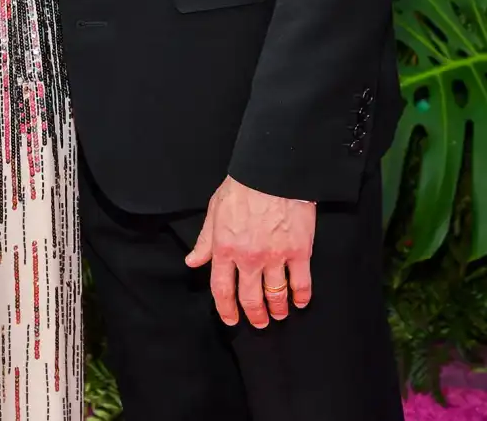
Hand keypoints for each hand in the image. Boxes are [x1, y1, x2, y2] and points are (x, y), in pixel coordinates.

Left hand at [185, 175, 315, 328]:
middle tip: (259, 322)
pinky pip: (301, 283)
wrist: (271, 171)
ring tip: (279, 314)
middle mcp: (249, 258)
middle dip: (255, 316)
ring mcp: (275, 256)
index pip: (222, 290)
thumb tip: (193, 261)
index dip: (226, 310)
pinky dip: (301, 297)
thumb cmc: (242, 187)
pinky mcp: (299, 251)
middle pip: (250, 299)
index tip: (231, 319)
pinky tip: (299, 301)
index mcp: (225, 248)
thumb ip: (205, 240)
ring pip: (276, 295)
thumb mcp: (215, 210)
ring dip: (278, 309)